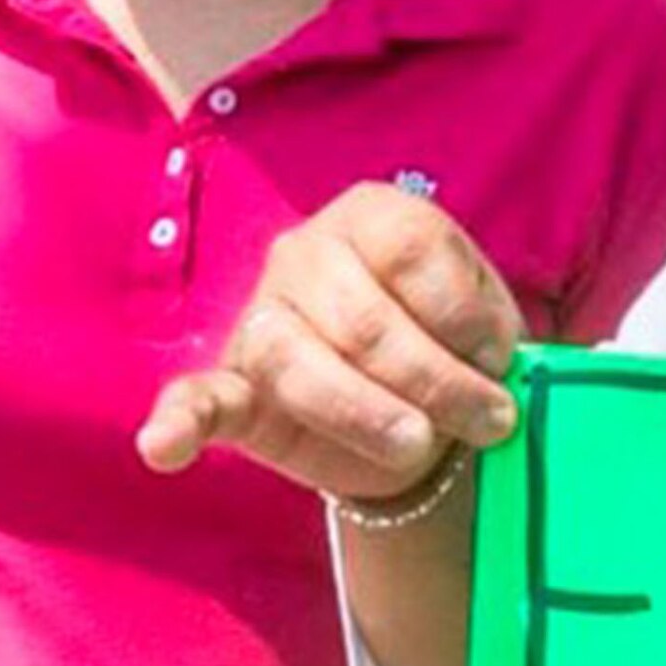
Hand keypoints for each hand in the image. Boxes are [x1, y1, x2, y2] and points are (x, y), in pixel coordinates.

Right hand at [138, 182, 523, 505]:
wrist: (421, 419)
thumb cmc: (455, 353)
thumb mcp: (490, 326)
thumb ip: (491, 334)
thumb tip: (494, 367)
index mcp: (374, 218)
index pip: (412, 248)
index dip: (465, 313)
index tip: (501, 357)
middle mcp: (306, 254)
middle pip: (363, 317)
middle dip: (437, 381)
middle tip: (488, 423)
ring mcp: (261, 318)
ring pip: (297, 362)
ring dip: (365, 411)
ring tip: (416, 445)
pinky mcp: (233, 386)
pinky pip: (196, 397)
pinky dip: (179, 422)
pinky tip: (164, 448)